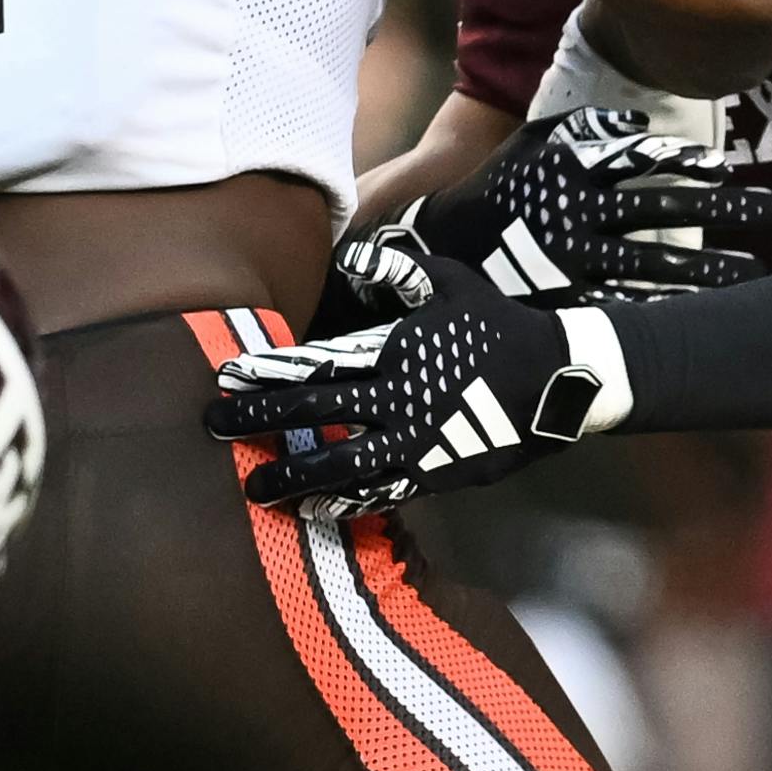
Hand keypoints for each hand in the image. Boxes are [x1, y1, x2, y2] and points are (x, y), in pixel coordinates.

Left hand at [207, 255, 627, 517]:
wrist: (559, 379)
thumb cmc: (498, 325)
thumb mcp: (451, 284)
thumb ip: (398, 272)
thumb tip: (351, 261)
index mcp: (395, 351)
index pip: (318, 364)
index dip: (270, 373)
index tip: (229, 377)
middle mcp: (398, 399)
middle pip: (315, 414)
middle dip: (260, 421)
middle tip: (213, 428)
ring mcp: (417, 442)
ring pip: (340, 464)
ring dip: (292, 475)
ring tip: (252, 488)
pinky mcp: (436, 473)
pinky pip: (381, 494)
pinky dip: (343, 502)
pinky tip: (313, 509)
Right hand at [391, 106, 771, 302]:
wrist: (437, 251)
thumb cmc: (493, 191)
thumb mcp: (531, 143)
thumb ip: (584, 126)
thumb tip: (638, 122)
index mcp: (571, 169)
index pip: (640, 162)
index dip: (686, 164)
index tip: (724, 168)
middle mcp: (577, 213)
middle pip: (663, 210)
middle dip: (722, 210)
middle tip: (770, 211)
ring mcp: (572, 260)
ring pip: (654, 264)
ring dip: (709, 268)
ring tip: (754, 272)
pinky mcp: (565, 299)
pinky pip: (625, 305)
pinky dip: (666, 308)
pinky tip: (703, 313)